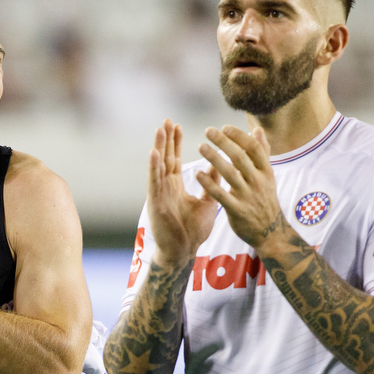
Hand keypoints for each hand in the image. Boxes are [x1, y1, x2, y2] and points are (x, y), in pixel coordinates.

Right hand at [145, 120, 214, 267]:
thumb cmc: (192, 231)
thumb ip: (211, 183)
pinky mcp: (155, 203)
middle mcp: (165, 187)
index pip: (174, 159)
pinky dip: (154, 167)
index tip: (177, 126)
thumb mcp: (206, 201)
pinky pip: (154, 182)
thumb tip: (218, 165)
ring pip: (158, 166)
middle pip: (165, 158)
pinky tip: (154, 153)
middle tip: (167, 120)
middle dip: (166, 139)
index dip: (175, 143)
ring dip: (158, 147)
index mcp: (175, 186)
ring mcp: (159, 194)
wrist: (183, 252)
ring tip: (160, 129)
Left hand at [196, 125, 286, 248]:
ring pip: (229, 173)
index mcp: (266, 171)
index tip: (224, 127)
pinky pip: (220, 195)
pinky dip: (208, 183)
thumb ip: (262, 152)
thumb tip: (257, 129)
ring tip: (201, 146)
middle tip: (208, 131)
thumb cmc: (265, 200)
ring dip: (213, 158)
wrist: (270, 232)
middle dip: (223, 142)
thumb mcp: (268, 176)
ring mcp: (247, 196)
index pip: (253, 148)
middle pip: (240, 157)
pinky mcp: (237, 210)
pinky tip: (197, 173)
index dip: (239, 136)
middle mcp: (258, 182)